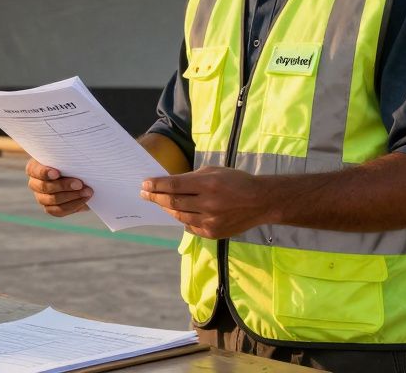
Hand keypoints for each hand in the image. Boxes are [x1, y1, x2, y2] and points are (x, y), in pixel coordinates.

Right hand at [25, 159, 92, 216]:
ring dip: (72, 197)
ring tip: (87, 192)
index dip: (45, 173)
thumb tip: (78, 161)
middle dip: (64, 186)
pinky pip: (59, 211)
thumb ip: (67, 157)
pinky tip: (84, 200)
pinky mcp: (50, 208)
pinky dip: (73, 206)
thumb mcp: (68, 156)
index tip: (57, 173)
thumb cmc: (71, 161)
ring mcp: (41, 198)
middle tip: (80, 183)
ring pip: (52, 201)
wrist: (78, 176)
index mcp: (34, 168)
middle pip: (44, 187)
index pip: (35, 171)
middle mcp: (35, 184)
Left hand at [140, 166, 275, 238]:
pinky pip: (190, 226)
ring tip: (159, 202)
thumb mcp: (214, 171)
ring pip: (179, 216)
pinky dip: (182, 219)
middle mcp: (208, 204)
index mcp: (208, 184)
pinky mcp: (213, 233)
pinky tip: (178, 213)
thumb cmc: (236, 182)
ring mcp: (210, 221)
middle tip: (145, 193)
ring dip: (167, 208)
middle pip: (173, 202)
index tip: (145, 184)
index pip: (174, 185)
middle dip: (156, 197)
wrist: (260, 202)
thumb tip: (171, 183)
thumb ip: (192, 178)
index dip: (157, 185)